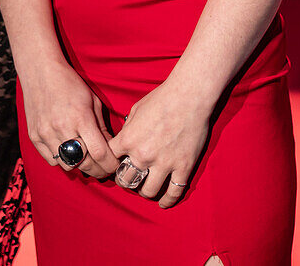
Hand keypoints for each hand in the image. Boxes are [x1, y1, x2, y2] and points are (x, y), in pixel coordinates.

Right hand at [20, 59, 118, 179]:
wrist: (40, 71)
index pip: (100, 153)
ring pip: (68, 166)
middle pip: (85, 164)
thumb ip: (102, 127)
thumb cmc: (70, 83)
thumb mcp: (92, 101)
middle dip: (99, 170)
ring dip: (80, 165)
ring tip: (86, 158)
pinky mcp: (35, 136)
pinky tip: (69, 151)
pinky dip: (63, 160)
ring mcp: (46, 134)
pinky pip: (52, 160)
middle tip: (104, 168)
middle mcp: (62, 128)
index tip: (115, 164)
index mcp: (81, 117)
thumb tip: (111, 150)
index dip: (111, 164)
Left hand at [109, 81, 211, 207]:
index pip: (111, 159)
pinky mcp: (183, 168)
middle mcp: (143, 155)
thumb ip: (128, 129)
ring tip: (146, 188)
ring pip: (148, 191)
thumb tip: (125, 141)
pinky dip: (167, 201)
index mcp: (129, 139)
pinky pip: (173, 192)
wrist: (189, 96)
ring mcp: (164, 164)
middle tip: (129, 179)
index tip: (116, 162)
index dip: (112, 161)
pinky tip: (163, 203)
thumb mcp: (136, 110)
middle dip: (125, 181)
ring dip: (144, 191)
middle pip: (126, 180)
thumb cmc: (161, 98)